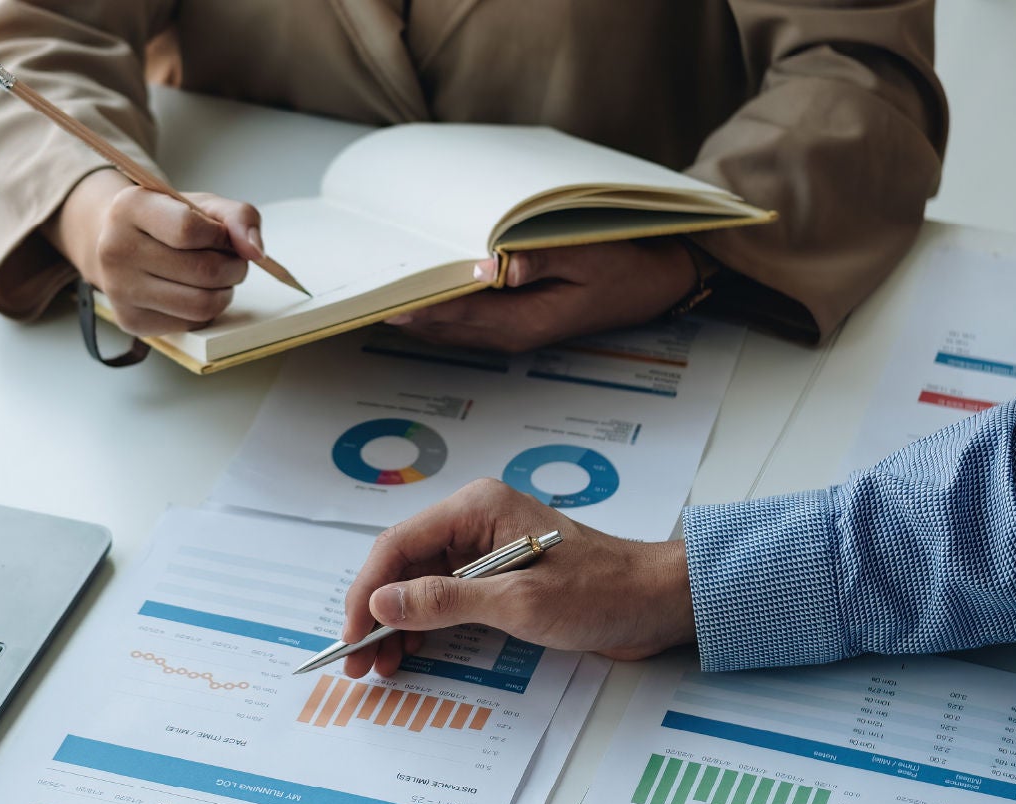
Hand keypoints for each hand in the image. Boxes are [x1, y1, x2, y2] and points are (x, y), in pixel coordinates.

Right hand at [44, 168, 264, 335]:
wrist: (121, 244)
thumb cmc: (167, 221)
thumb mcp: (202, 205)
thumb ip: (239, 217)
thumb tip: (256, 251)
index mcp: (129, 208)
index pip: (188, 230)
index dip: (220, 236)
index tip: (221, 235)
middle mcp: (115, 249)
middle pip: (203, 272)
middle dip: (233, 267)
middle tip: (230, 260)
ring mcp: (119, 290)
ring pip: (201, 305)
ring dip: (225, 292)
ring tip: (217, 277)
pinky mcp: (131, 321)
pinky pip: (191, 323)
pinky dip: (205, 310)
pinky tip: (194, 292)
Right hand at [340, 479, 693, 678]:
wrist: (657, 603)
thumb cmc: (599, 593)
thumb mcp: (518, 602)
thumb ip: (445, 601)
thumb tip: (381, 603)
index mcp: (475, 508)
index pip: (398, 545)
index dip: (366, 592)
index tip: (351, 636)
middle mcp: (473, 521)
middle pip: (403, 565)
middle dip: (376, 613)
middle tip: (357, 662)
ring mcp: (484, 549)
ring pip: (419, 584)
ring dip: (397, 624)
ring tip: (380, 666)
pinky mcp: (496, 577)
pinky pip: (445, 597)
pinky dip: (426, 626)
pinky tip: (412, 653)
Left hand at [385, 239, 696, 352]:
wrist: (649, 286)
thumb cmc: (620, 267)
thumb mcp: (588, 256)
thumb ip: (541, 260)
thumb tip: (498, 266)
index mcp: (525, 322)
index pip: (460, 314)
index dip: (422, 306)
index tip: (388, 296)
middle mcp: (509, 335)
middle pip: (443, 326)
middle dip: (407, 310)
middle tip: (366, 290)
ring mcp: (507, 333)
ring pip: (446, 328)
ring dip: (415, 313)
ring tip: (378, 290)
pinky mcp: (508, 325)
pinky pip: (459, 322)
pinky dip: (434, 309)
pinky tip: (414, 293)